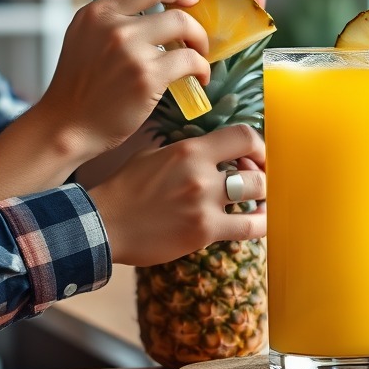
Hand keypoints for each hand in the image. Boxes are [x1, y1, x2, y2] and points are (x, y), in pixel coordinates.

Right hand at [35, 0, 209, 160]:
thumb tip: (157, 5)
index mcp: (98, 12)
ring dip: (200, 42)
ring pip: (185, 29)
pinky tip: (199, 78)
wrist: (67, 125)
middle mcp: (113, 26)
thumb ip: (112, 20)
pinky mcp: (146, 77)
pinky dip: (201, 68)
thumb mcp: (84, 38)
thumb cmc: (79, 86)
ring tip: (200, 57)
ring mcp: (131, 51)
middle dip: (195, 21)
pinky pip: (189, 61)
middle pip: (174, 8)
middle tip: (199, 36)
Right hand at [88, 124, 265, 265]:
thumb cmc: (126, 188)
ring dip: (263, 200)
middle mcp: (201, 174)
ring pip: (258, 197)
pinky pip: (248, 228)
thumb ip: (184, 152)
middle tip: (256, 182)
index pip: (243, 136)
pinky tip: (259, 222)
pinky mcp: (204, 232)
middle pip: (257, 170)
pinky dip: (260, 224)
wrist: (106, 223)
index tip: (256, 156)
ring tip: (260, 203)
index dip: (260, 146)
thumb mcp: (153, 154)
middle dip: (263, 175)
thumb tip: (208, 151)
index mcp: (189, 150)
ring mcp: (204, 204)